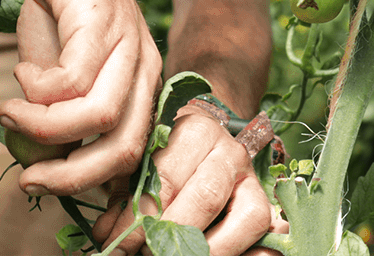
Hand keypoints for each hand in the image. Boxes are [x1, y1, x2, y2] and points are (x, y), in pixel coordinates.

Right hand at [0, 0, 162, 196]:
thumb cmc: (59, 8)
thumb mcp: (56, 72)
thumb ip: (57, 115)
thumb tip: (44, 164)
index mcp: (141, 88)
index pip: (134, 155)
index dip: (93, 184)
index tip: (47, 188)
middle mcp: (146, 70)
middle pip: (125, 149)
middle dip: (72, 176)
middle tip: (29, 177)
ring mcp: (130, 45)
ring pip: (101, 117)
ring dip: (46, 128)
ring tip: (10, 113)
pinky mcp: (104, 22)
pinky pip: (74, 79)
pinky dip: (37, 89)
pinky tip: (21, 75)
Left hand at [89, 107, 285, 255]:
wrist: (200, 143)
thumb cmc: (162, 158)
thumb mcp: (139, 168)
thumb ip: (125, 199)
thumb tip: (109, 237)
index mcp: (194, 131)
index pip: (165, 180)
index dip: (138, 220)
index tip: (116, 245)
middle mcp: (230, 150)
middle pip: (206, 198)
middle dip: (171, 236)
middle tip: (146, 254)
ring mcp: (252, 178)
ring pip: (246, 218)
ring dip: (209, 249)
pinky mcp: (264, 204)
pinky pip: (264, 232)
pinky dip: (243, 253)